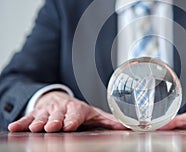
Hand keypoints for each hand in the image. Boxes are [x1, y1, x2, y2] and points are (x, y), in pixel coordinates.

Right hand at [8, 91, 125, 131]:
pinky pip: (28, 117)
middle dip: (55, 121)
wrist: (58, 99)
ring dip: (38, 122)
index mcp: (77, 109)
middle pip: (58, 115)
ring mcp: (48, 110)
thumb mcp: (94, 114)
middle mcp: (62, 108)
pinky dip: (22, 122)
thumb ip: (108, 121)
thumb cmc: (78, 110)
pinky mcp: (36, 113)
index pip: (75, 114)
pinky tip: (15, 127)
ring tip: (36, 128)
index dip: (72, 119)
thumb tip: (127, 126)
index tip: (69, 125)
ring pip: (43, 116)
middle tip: (51, 127)